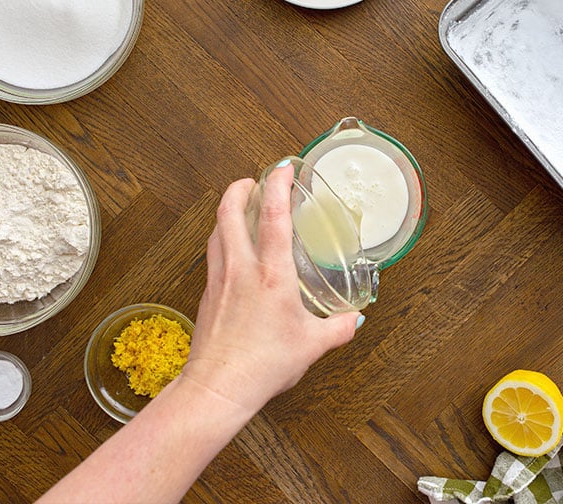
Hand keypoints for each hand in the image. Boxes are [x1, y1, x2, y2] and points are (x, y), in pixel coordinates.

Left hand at [183, 163, 360, 412]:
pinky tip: (231, 250)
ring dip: (227, 211)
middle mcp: (241, 269)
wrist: (218, 387)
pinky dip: (221, 239)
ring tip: (240, 207)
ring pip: (217, 230)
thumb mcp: (312, 346)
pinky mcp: (208, 295)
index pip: (273, 215)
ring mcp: (219, 280)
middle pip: (230, 211)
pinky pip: (212, 254)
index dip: (278, 185)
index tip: (284, 167)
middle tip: (253, 180)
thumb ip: (338, 329)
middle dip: (240, 187)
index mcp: (271, 275)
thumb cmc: (262, 366)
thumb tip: (354, 320)